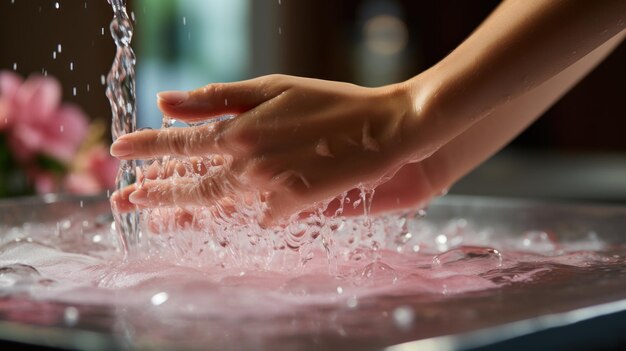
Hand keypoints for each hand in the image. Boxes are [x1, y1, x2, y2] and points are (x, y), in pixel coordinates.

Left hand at [111, 75, 422, 222]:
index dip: (147, 145)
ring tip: (153, 219)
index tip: (120, 148)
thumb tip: (166, 102)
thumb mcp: (272, 87)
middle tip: (123, 197)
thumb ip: (218, 98)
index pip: (181, 143)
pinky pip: (258, 214)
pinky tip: (220, 217)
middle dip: (153, 191)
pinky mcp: (293, 208)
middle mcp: (249, 166)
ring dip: (181, 211)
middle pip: (191, 183)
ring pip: (215, 204)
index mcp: (241, 131)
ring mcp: (271, 191)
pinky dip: (239, 213)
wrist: (383, 130)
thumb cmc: (329, 102)